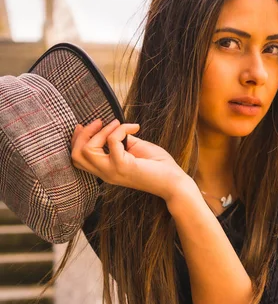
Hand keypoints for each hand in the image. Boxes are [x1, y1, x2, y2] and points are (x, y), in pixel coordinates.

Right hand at [70, 118, 188, 202]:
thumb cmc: (158, 166)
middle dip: (84, 134)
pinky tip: (135, 128)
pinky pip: (112, 141)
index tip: (86, 124)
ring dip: (101, 131)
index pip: (78, 159)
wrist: (174, 181)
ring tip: (117, 124)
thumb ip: (120, 140)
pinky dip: (121, 129)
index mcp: (106, 170)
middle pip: (76, 156)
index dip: (77, 140)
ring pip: (86, 150)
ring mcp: (112, 172)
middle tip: (100, 122)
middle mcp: (105, 174)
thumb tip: (112, 127)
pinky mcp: (123, 166)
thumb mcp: (134, 148)